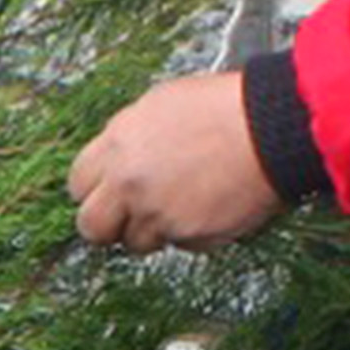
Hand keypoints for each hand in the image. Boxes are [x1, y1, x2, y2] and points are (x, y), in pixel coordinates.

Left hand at [68, 64, 289, 255]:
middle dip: (109, 226)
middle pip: (92, 226)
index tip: (106, 195)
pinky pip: (178, 245)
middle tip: (130, 218)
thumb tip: (119, 158)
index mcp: (118, 142)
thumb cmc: (228, 108)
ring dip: (154, 231)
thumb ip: (131, 138)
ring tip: (183, 206)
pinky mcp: (186, 233)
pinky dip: (192, 233)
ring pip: (135, 243)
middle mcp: (129, 180)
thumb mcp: (162, 105)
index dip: (94, 192)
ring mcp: (155, 211)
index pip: (78, 184)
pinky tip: (210, 206)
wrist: (271, 127)